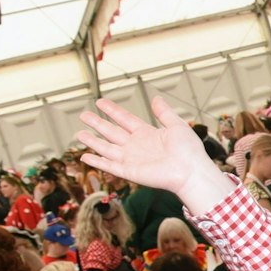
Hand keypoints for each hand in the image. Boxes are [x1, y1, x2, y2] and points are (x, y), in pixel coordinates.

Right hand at [77, 98, 229, 211]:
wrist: (191, 172)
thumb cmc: (189, 150)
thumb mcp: (177, 125)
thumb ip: (164, 112)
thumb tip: (156, 98)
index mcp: (147, 133)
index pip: (124, 119)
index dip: (112, 110)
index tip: (100, 102)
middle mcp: (136, 146)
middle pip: (111, 132)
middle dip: (97, 123)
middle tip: (82, 115)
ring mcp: (131, 159)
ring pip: (106, 148)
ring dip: (93, 141)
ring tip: (79, 134)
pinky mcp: (129, 172)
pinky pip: (109, 166)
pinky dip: (96, 162)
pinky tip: (84, 157)